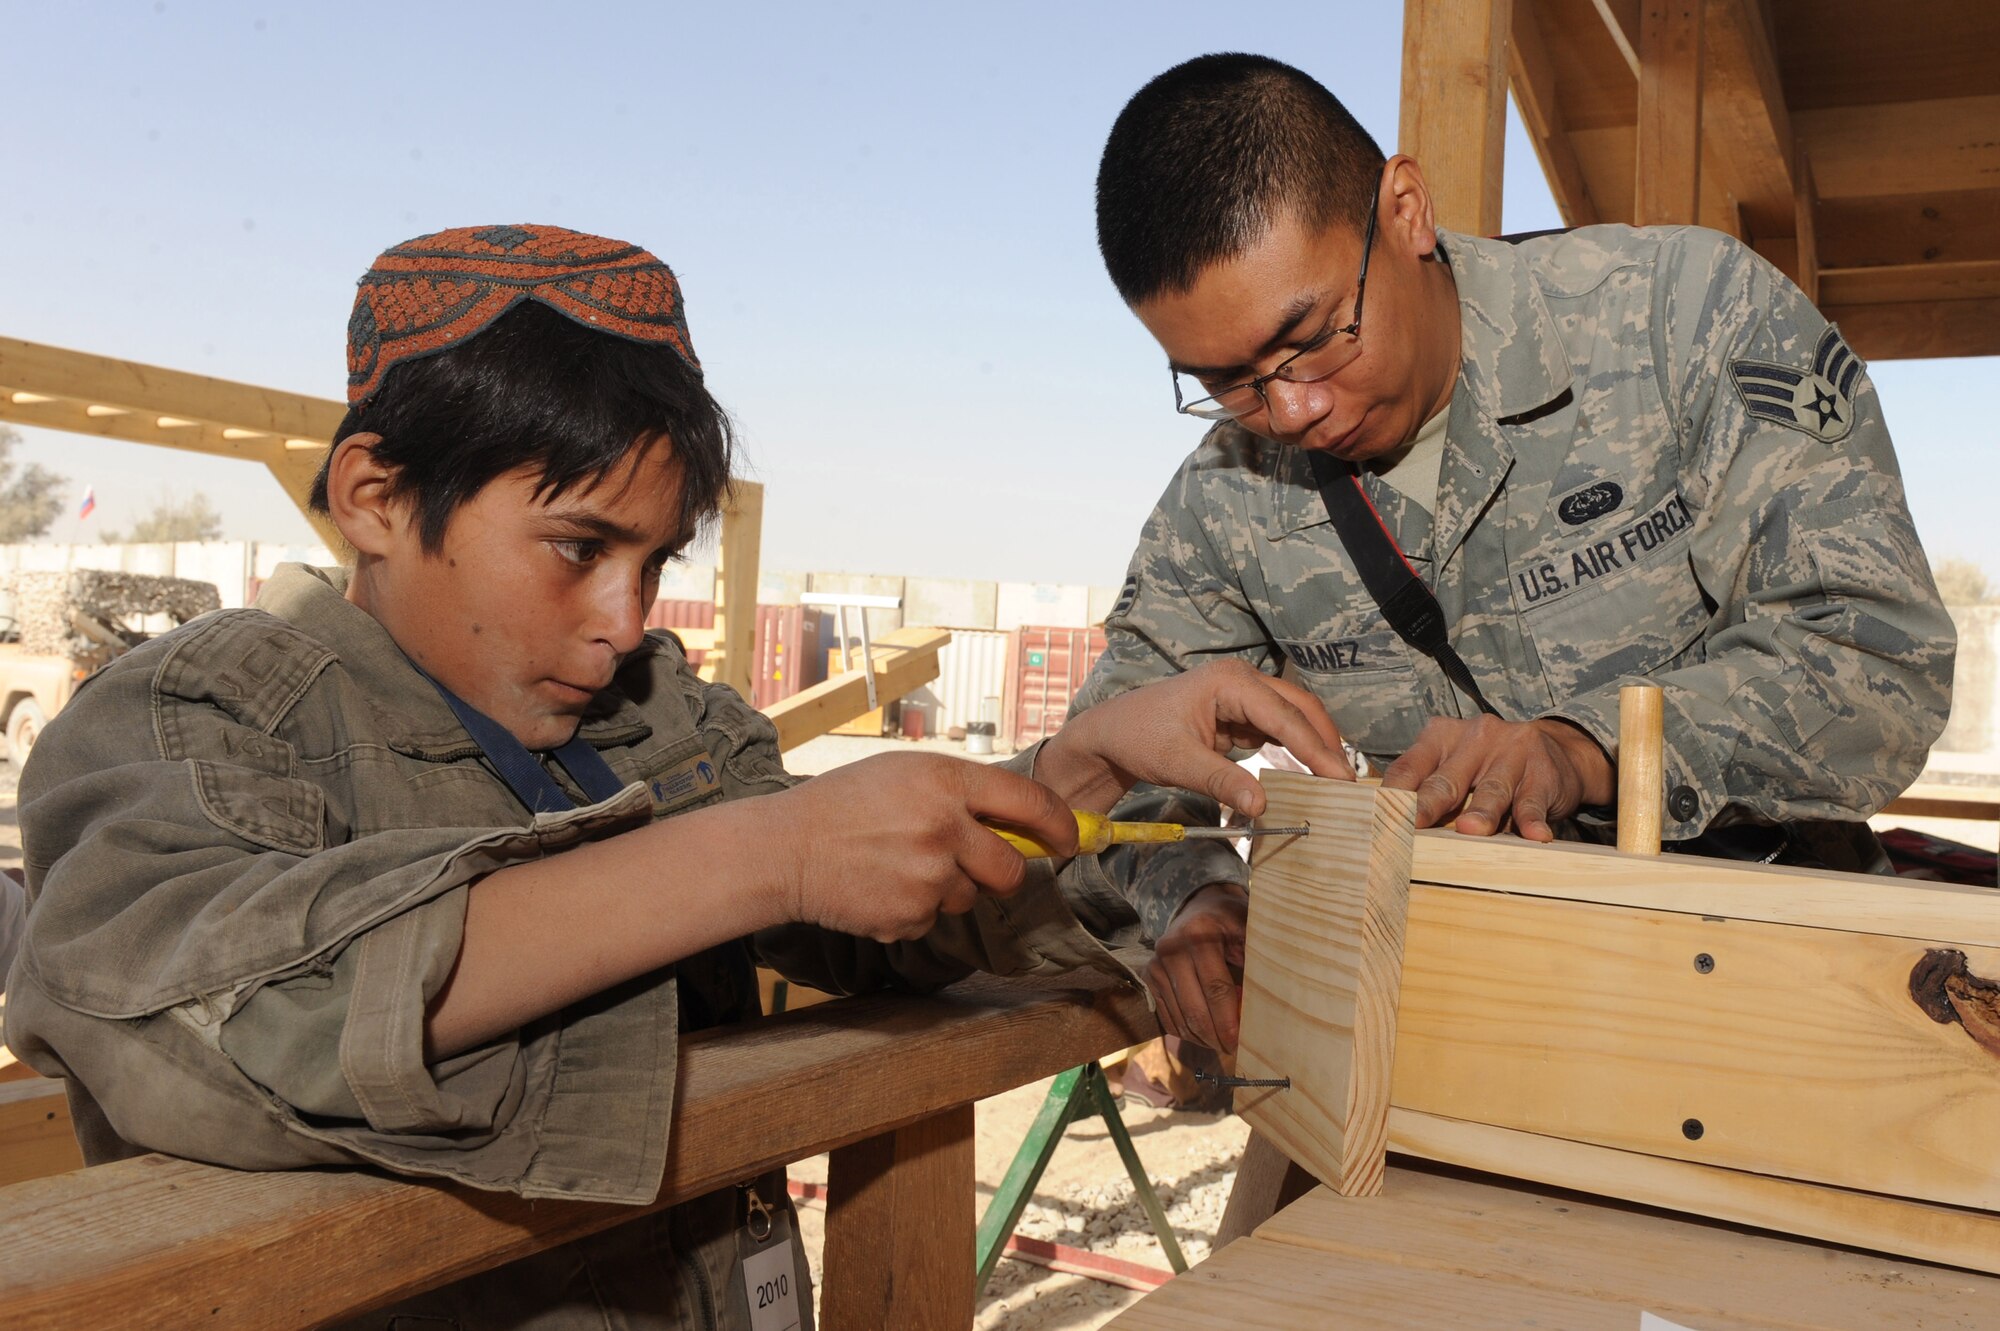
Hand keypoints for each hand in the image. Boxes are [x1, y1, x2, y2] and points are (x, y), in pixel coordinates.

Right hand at [768, 753, 1077, 940]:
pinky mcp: (911, 916)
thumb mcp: (906, 773)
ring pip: (970, 896)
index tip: (1070, 840)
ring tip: (900, 866)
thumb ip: (964, 792)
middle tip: (981, 867)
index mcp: (947, 780)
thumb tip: (1022, 822)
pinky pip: (935, 919)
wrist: (787, 849)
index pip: (1032, 802)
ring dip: (948, 888)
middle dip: (1004, 873)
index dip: (1061, 825)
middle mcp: (945, 827)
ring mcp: (929, 876)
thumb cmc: (846, 803)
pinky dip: (916, 909)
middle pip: (1011, 868)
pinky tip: (882, 887)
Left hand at [1036, 660, 1354, 818]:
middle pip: (1300, 710)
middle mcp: (1242, 681)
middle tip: (1348, 784)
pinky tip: (1309, 777)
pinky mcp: (1241, 715)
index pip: (1286, 716)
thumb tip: (1263, 807)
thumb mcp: (1178, 763)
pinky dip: (1295, 752)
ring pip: (1293, 719)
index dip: (1317, 748)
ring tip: (1336, 784)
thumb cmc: (1138, 738)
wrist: (1112, 733)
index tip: (1342, 778)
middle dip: (1326, 744)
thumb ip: (1222, 782)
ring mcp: (1243, 696)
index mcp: (1230, 681)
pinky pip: (1278, 731)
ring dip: (1314, 748)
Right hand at [1145, 883, 1247, 1053]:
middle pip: (1195, 1009)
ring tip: (1223, 1043)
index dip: (1229, 1020)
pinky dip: (1188, 1032)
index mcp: (1199, 935)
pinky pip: (1168, 1018)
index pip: (1216, 989)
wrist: (1198, 908)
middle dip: (1216, 1037)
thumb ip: (1259, 959)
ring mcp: (1156, 965)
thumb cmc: (1231, 921)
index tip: (1242, 1043)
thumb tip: (1274, 1001)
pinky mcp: (1148, 978)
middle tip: (1235, 1050)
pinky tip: (1206, 1034)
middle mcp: (1171, 950)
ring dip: (1203, 1039)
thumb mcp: (1249, 928)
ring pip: (1180, 1019)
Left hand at [1381, 716, 1613, 839]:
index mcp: (1441, 736)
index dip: (1394, 794)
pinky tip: (1533, 834)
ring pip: (1491, 789)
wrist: (1557, 750)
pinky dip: (1531, 819)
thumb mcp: (1455, 764)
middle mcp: (1474, 738)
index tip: (1380, 818)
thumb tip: (1389, 825)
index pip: (1410, 766)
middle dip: (1429, 804)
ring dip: (1482, 812)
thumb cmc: (1489, 765)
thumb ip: (1427, 786)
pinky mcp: (1542, 771)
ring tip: (1472, 830)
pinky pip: (1532, 799)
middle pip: (1446, 779)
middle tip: (1414, 825)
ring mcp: (1510, 751)